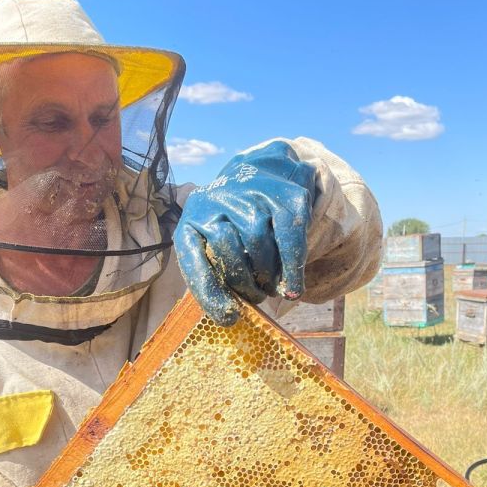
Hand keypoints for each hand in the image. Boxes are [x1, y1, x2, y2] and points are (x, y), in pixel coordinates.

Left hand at [173, 141, 317, 324]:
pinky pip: (290, 239)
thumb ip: (215, 272)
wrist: (265, 170)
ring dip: (267, 276)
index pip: (192, 255)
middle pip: (229, 250)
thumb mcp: (213, 240)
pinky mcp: (285, 195)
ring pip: (258, 244)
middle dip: (244, 283)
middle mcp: (218, 199)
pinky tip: (293, 288)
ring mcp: (252, 193)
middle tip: (256, 297)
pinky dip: (292, 269)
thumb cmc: (235, 222)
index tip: (228, 316)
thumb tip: (228, 315)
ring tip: (270, 286)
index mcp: (193, 215)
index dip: (209, 291)